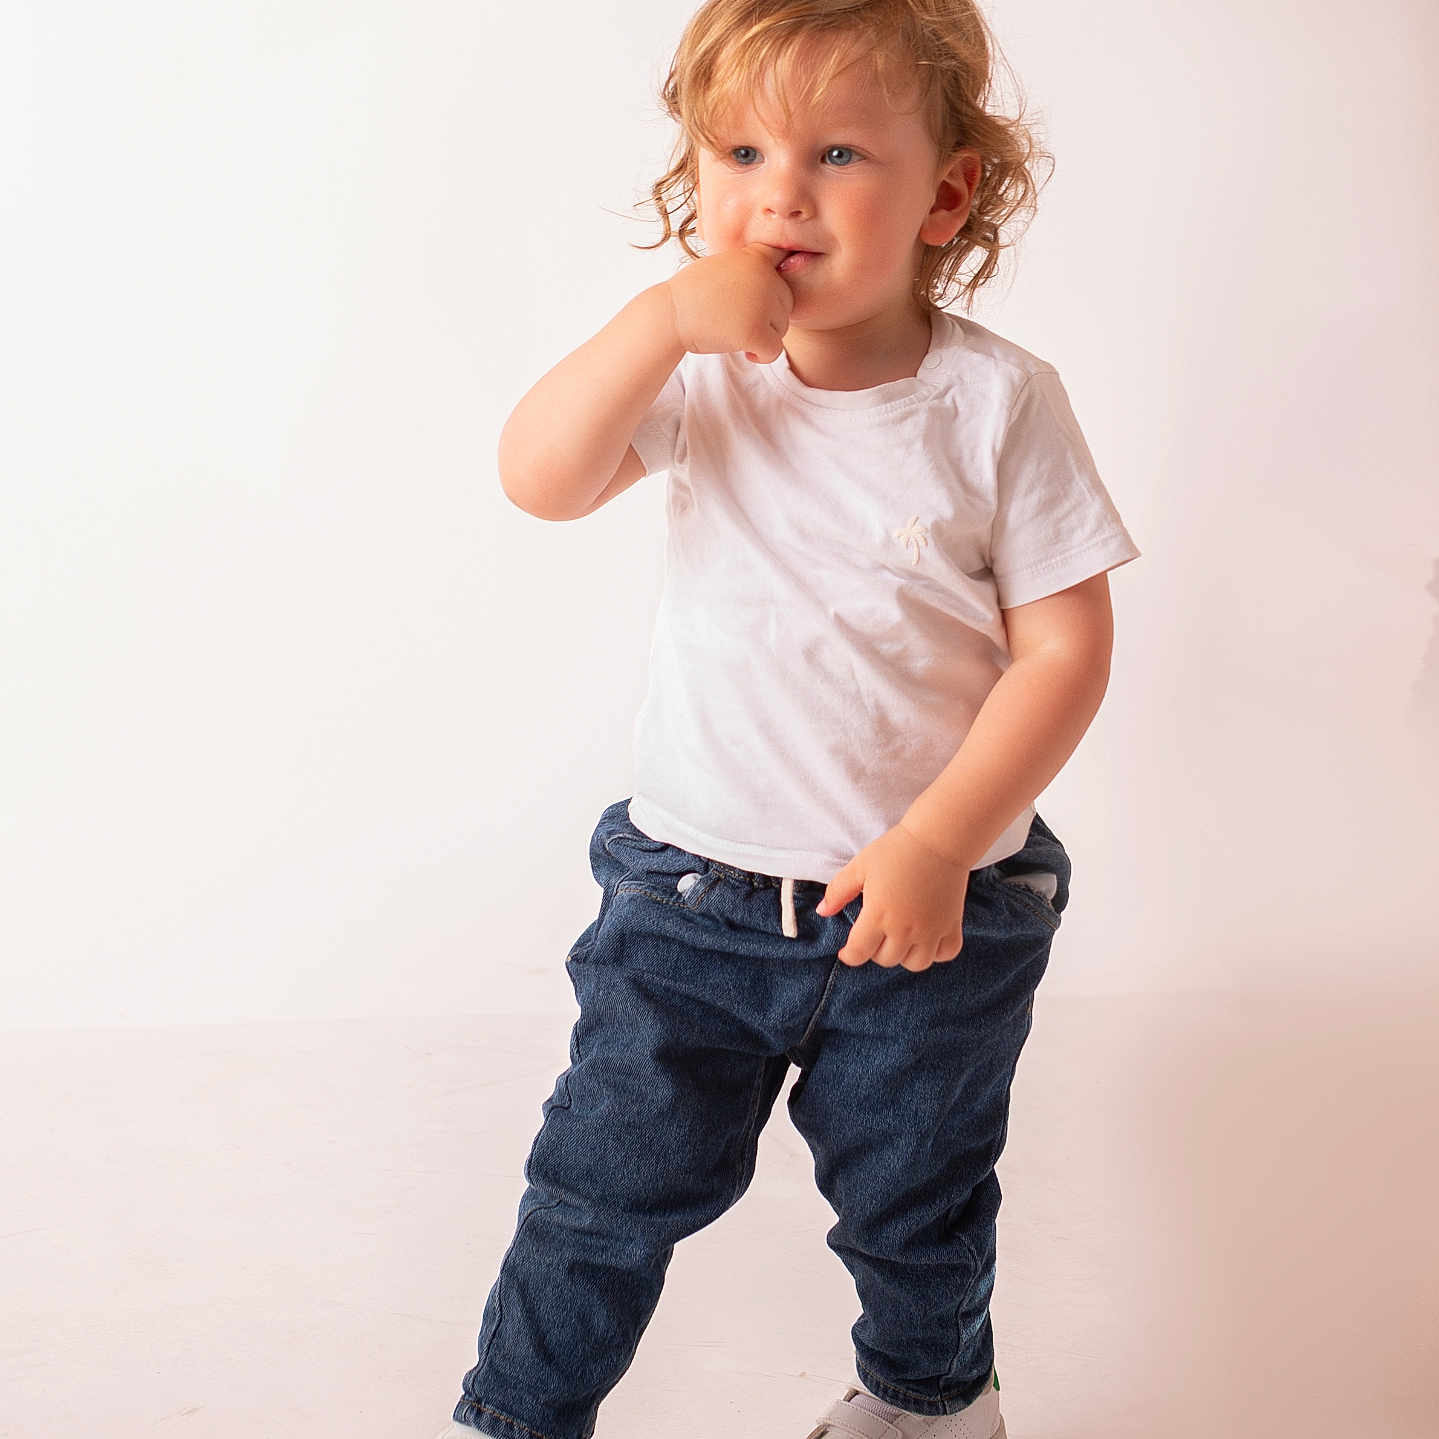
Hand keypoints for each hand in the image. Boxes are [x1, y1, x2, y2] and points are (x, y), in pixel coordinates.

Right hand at [664, 241, 794, 363]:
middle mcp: (764, 277)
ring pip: (782, 327)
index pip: (785, 260)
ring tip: (738, 333)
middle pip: (786, 302)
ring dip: (764, 336)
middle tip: (742, 322)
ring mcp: (761, 304)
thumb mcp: (721, 265)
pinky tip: (747, 353)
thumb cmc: (690, 293)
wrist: (669, 315)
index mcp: (755, 257)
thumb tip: (779, 265)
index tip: (765, 292)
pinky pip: (774, 350)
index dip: (778, 279)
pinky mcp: (755, 331)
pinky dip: (763, 356)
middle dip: (769, 316)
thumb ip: (748, 266)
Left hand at [814, 822, 970, 971]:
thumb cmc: (896, 849)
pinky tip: (927, 938)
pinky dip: (936, 952)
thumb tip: (822, 912)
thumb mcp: (860, 866)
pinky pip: (947, 953)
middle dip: (875, 951)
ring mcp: (932, 929)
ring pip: (916, 964)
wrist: (938, 838)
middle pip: (886, 960)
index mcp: (879, 914)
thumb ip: (838, 891)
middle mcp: (906, 928)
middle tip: (874, 934)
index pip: (859, 952)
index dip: (849, 955)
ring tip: (899, 938)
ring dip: (904, 956)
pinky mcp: (952, 924)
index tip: (847, 951)